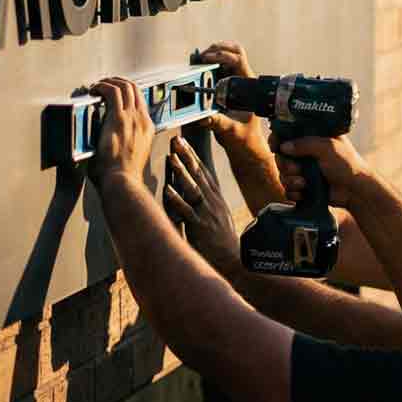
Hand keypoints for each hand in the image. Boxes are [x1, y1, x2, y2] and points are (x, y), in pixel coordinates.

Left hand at [88, 76, 155, 186]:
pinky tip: (94, 89)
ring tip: (98, 85)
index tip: (114, 92)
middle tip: (106, 83)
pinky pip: (112, 92)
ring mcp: (132, 118)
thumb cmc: (122, 176)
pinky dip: (102, 86)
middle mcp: (142, 120)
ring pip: (125, 86)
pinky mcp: (118, 119)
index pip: (140, 101)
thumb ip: (124, 143)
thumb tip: (109, 142)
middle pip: (135, 89)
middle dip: (119, 82)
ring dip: (110, 81)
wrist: (122, 182)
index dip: (127, 92)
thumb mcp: (130, 155)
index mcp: (146, 129)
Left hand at [163, 136, 241, 278]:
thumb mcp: (217, 216)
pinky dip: (177, 199)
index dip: (193, 156)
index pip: (204, 172)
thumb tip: (192, 192)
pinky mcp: (200, 226)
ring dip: (182, 172)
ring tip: (171, 157)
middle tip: (177, 141)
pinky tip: (168, 189)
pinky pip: (187, 211)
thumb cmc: (222, 241)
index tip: (183, 143)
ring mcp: (207, 213)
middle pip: (199, 174)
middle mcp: (213, 202)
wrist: (234, 260)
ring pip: (193, 188)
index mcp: (216, 198)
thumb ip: (205, 203)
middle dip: (187, 156)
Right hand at [198, 41, 262, 151]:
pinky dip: (209, 65)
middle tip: (202, 56)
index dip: (222, 55)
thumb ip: (218, 123)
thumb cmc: (243, 138)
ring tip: (199, 60)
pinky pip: (220, 69)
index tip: (206, 59)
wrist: (246, 145)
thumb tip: (204, 116)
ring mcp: (236, 82)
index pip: (238, 60)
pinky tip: (199, 69)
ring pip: (228, 57)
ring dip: (213, 54)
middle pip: (235, 52)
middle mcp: (243, 81)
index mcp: (249, 87)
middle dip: (218, 49)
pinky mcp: (229, 86)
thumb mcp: (230, 131)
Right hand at [272, 131, 373, 207]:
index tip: (276, 146)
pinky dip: (293, 192)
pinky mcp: (304, 186)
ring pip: (283, 174)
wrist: (355, 190)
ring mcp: (304, 170)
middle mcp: (306, 153)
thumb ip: (305, 144)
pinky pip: (288, 189)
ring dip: (291, 180)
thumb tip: (283, 146)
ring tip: (304, 183)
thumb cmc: (346, 164)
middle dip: (286, 164)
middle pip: (281, 156)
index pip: (287, 134)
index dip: (277, 139)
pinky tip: (303, 192)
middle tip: (297, 168)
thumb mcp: (328, 147)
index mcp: (312, 138)